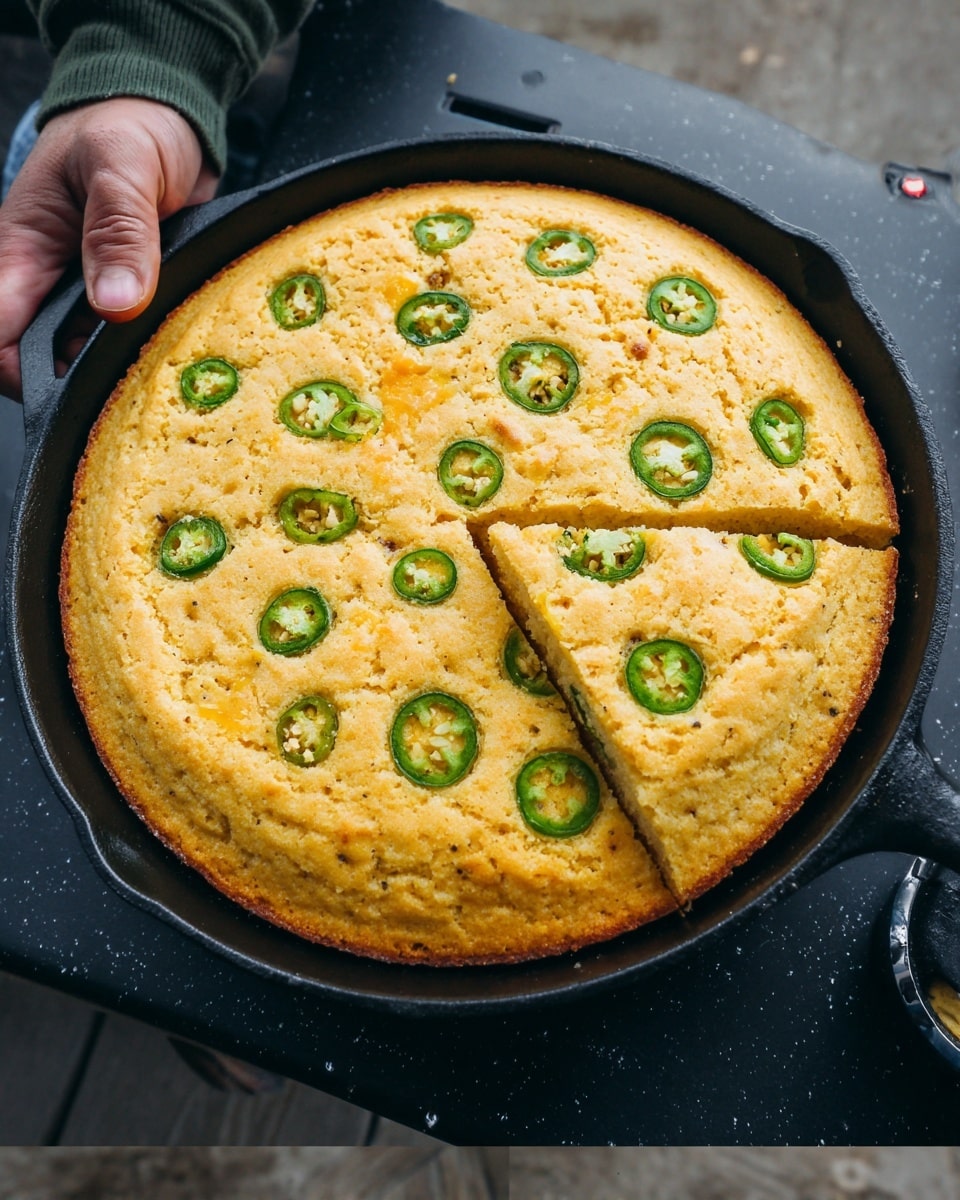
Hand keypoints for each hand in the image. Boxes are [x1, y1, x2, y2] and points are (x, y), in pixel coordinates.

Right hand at [0, 97, 217, 399]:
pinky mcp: (125, 296)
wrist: (167, 114)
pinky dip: (148, 347)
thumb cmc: (131, 124)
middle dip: (82, 378)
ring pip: (87, 355)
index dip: (23, 374)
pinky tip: (179, 346)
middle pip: (42, 358)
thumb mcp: (125, 163)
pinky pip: (127, 338)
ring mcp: (85, 291)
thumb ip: (119, 230)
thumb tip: (115, 304)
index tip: (76, 386)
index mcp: (23, 251)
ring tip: (165, 364)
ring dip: (121, 365)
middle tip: (138, 376)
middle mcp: (48, 281)